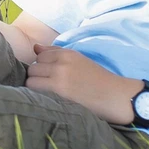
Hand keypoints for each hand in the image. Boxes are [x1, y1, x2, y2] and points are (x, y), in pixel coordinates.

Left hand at [25, 43, 139, 125]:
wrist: (117, 97)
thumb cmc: (99, 81)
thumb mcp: (79, 61)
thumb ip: (56, 53)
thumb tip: (35, 48)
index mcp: (67, 53)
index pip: (39, 56)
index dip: (43, 67)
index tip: (50, 76)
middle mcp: (61, 62)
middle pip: (33, 67)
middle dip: (37, 77)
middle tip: (49, 87)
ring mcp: (58, 76)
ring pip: (31, 78)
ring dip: (36, 86)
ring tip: (48, 95)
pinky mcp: (58, 90)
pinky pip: (34, 89)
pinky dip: (36, 94)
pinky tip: (48, 100)